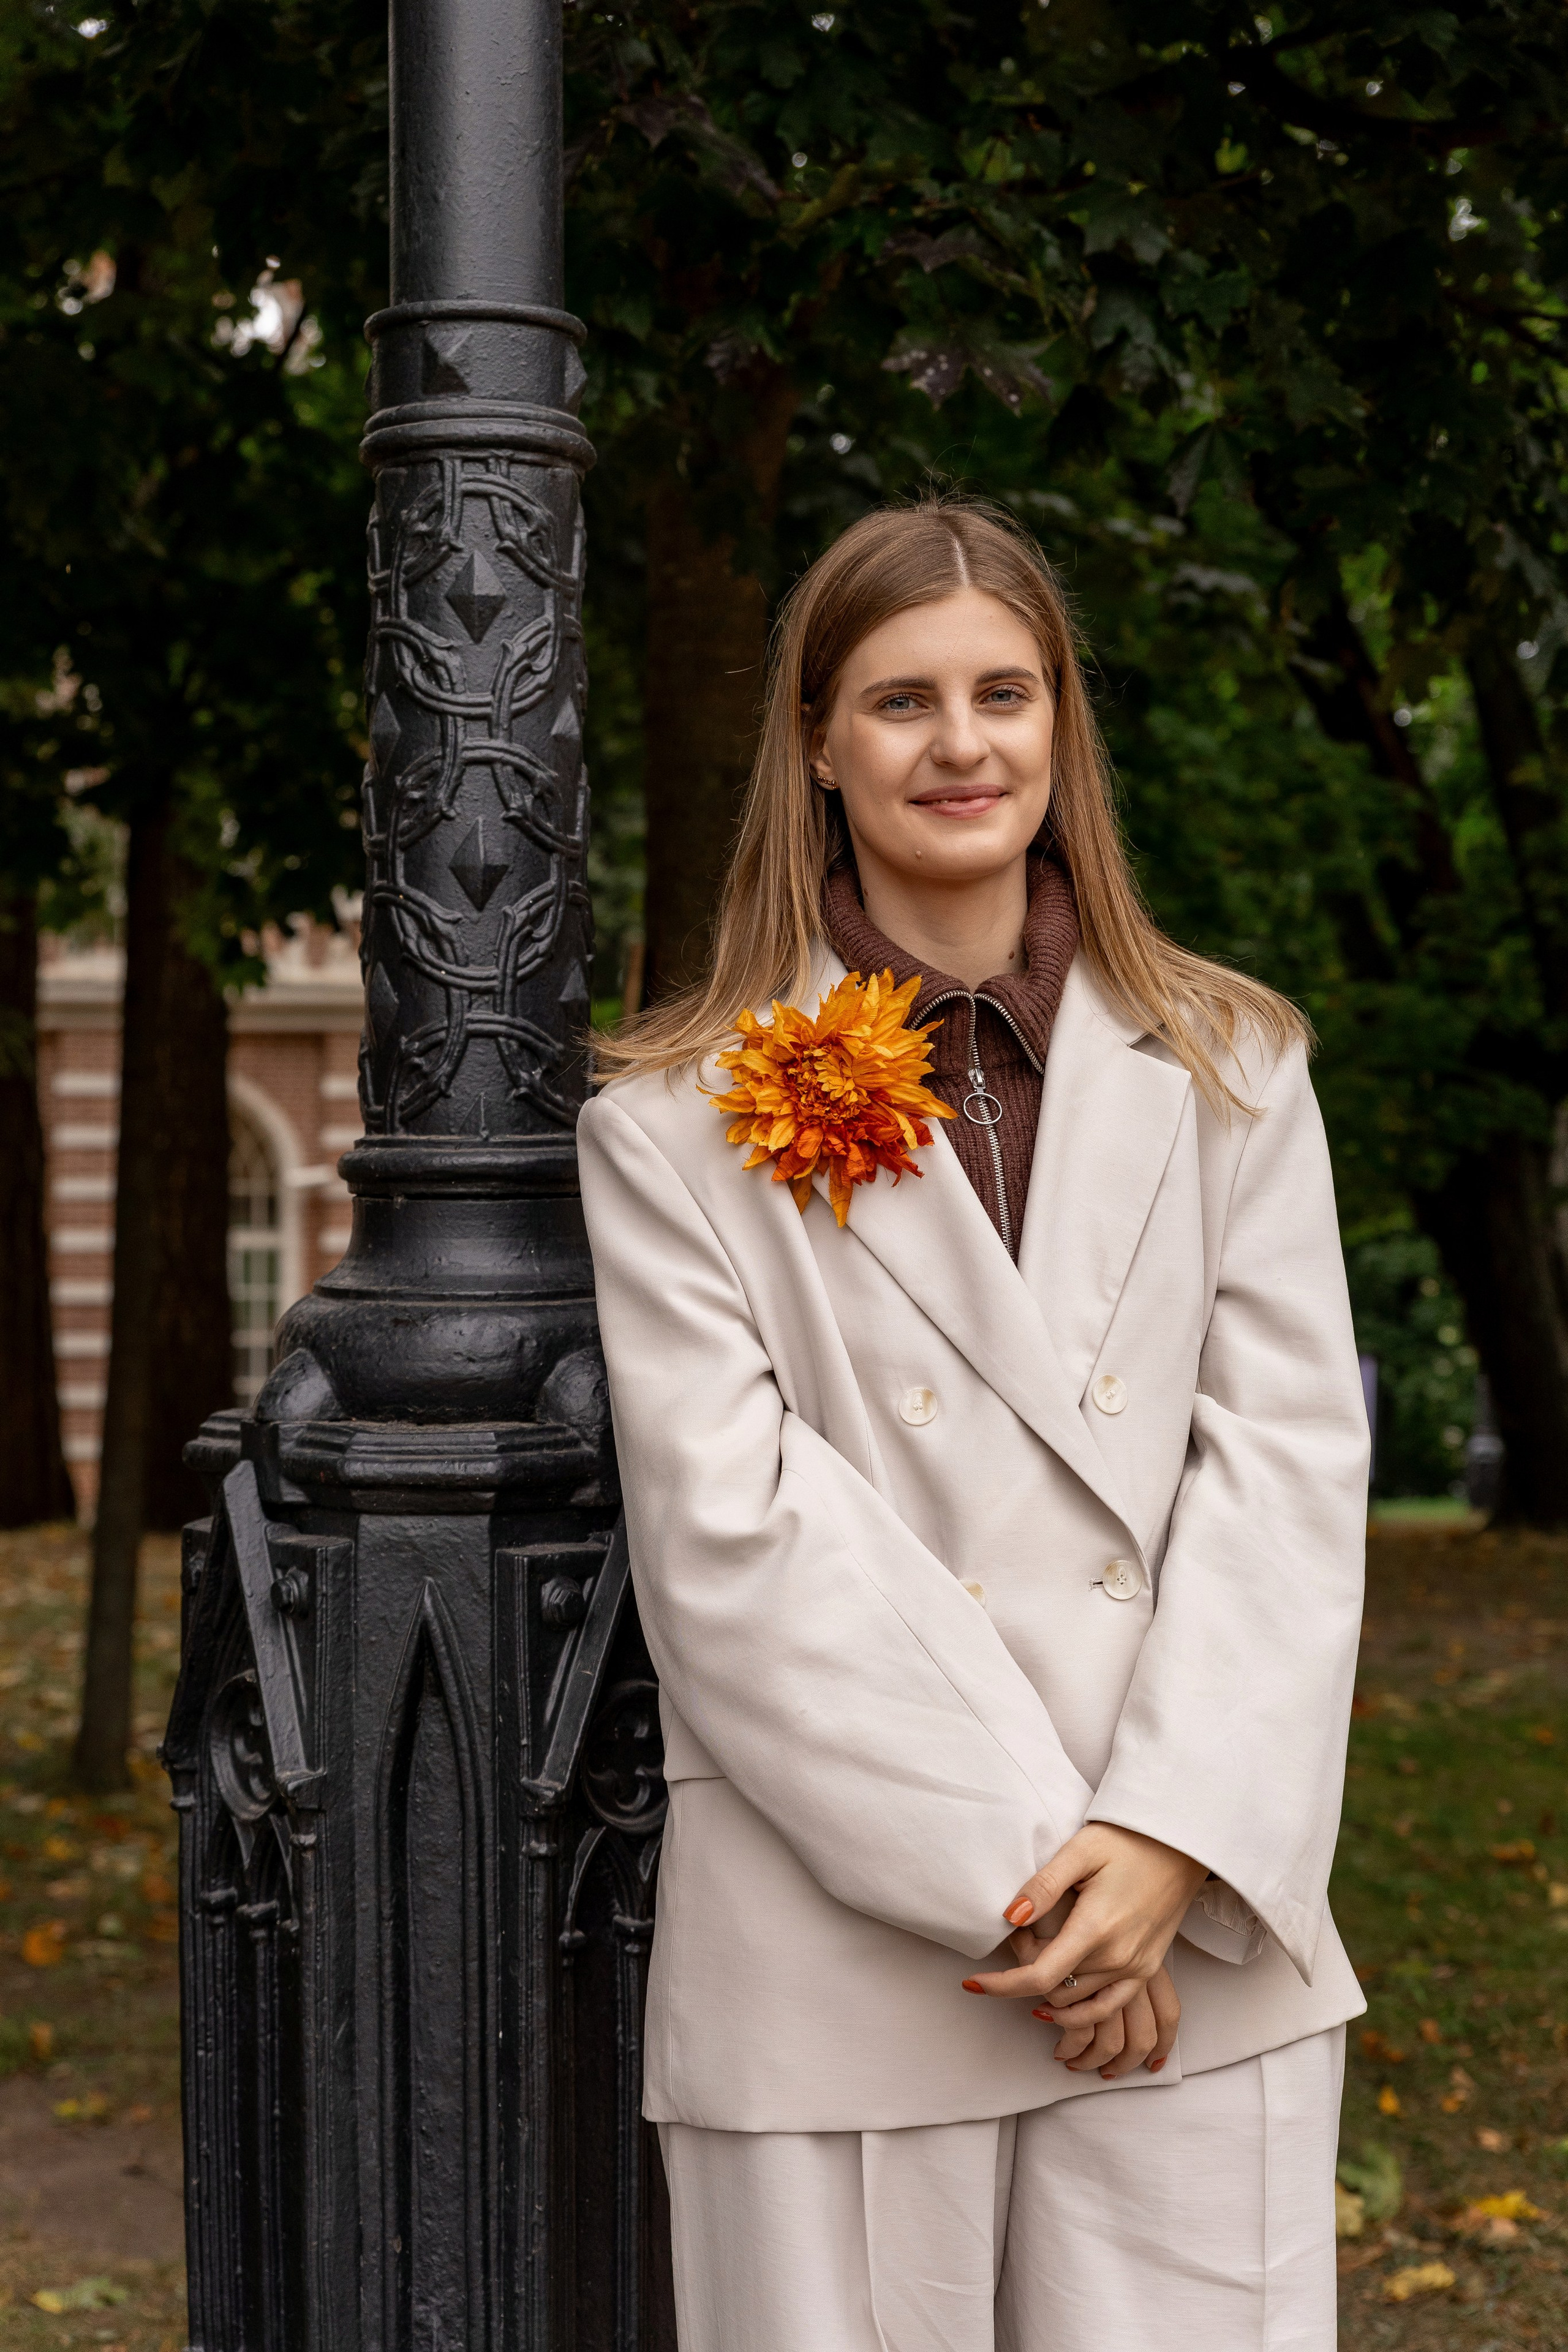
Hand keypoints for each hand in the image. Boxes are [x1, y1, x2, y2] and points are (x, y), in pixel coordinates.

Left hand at [961, 1823, 1206, 2054]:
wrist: (1179, 1845)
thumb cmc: (1127, 1841)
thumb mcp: (1080, 1851)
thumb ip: (1043, 1887)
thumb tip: (1009, 1917)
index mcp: (1096, 1928)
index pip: (1040, 1976)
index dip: (1001, 1985)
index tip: (972, 1985)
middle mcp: (1118, 1958)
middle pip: (1054, 1989)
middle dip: (1025, 1971)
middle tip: (1021, 1933)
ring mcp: (1135, 1968)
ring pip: (1077, 2003)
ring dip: (1049, 1990)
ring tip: (1038, 1954)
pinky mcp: (1146, 1969)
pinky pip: (1108, 2007)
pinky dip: (1081, 2013)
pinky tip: (1059, 2006)